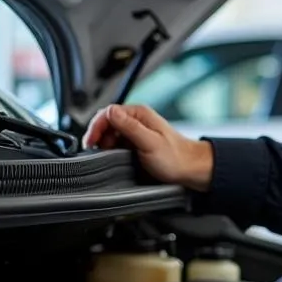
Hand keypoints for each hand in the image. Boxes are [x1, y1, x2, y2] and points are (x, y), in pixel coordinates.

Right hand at [82, 104, 213, 191]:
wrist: (190, 169)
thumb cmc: (175, 158)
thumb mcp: (150, 143)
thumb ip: (130, 127)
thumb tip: (111, 112)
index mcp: (140, 114)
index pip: (107, 112)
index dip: (96, 127)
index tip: (91, 143)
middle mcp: (137, 119)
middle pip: (106, 123)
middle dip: (99, 137)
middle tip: (98, 152)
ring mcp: (137, 131)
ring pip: (110, 134)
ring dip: (105, 144)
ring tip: (108, 157)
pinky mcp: (136, 142)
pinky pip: (117, 143)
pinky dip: (112, 149)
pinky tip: (115, 158)